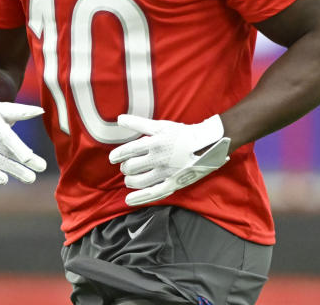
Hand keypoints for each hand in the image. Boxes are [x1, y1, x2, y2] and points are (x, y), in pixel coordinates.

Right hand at [0, 90, 46, 183]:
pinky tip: (5, 180)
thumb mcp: (5, 108)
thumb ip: (23, 112)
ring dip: (14, 171)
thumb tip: (41, 111)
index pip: (6, 137)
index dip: (18, 148)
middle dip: (23, 162)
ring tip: (31, 178)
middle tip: (42, 167)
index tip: (30, 158)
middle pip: (3, 151)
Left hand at [108, 114, 230, 206]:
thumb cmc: (182, 134)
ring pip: (139, 181)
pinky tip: (129, 200)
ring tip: (129, 179)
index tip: (113, 158)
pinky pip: (153, 193)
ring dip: (130, 180)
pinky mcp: (173, 183)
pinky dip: (139, 198)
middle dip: (125, 167)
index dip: (117, 155)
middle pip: (131, 167)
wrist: (206, 145)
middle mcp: (158, 159)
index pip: (128, 151)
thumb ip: (138, 123)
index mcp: (154, 143)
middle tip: (126, 167)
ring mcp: (165, 173)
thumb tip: (119, 119)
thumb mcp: (161, 125)